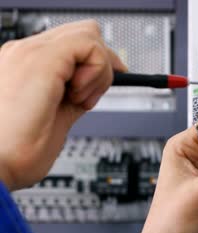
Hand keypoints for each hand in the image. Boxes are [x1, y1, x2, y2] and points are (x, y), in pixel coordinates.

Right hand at [0, 20, 125, 189]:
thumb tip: (88, 93)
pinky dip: (97, 72)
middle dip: (100, 63)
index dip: (94, 63)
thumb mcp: (53, 119)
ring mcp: (30, 52)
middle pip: (80, 33)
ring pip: (88, 35)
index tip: (102, 86)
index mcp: (22, 66)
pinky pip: (91, 45)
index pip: (69, 47)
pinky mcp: (42, 58)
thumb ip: (70, 99)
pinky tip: (79, 96)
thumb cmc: (14, 152)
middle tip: (93, 95)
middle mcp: (23, 53)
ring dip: (98, 70)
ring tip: (80, 100)